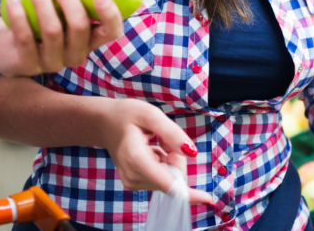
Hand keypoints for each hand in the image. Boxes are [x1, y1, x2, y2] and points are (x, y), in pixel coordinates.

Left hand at [0, 0, 124, 76]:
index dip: (110, 15)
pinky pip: (25, 36)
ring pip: (52, 30)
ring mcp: (53, 63)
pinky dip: (18, 13)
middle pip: (80, 27)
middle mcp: (77, 55)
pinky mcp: (29, 66)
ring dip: (41, 1)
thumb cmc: (43, 17)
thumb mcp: (62, 6)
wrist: (9, 46)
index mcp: (91, 40)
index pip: (112, 32)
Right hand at [99, 99, 216, 204]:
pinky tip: (151, 150)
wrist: (105, 123)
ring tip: (154, 143)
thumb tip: (192, 152)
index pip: (167, 184)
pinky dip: (163, 164)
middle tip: (163, 140)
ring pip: (169, 179)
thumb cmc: (126, 115)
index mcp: (136, 159)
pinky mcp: (134, 184)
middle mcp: (133, 176)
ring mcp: (132, 182)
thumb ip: (172, 133)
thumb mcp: (150, 114)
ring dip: (169, 161)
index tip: (208, 198)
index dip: (189, 192)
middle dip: (176, 159)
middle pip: (172, 179)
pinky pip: (161, 178)